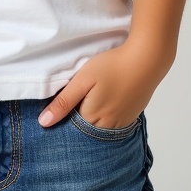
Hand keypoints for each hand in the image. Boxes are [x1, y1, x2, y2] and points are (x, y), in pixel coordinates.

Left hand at [37, 41, 165, 128]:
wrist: (147, 60)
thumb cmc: (112, 66)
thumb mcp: (83, 79)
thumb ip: (64, 101)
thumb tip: (44, 123)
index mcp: (92, 119)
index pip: (71, 128)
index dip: (63, 118)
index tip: (60, 106)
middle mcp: (107, 128)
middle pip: (86, 130)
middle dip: (77, 120)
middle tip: (77, 98)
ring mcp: (122, 123)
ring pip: (100, 128)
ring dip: (93, 118)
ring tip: (92, 98)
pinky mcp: (132, 116)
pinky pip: (114, 124)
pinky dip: (107, 116)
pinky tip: (106, 101)